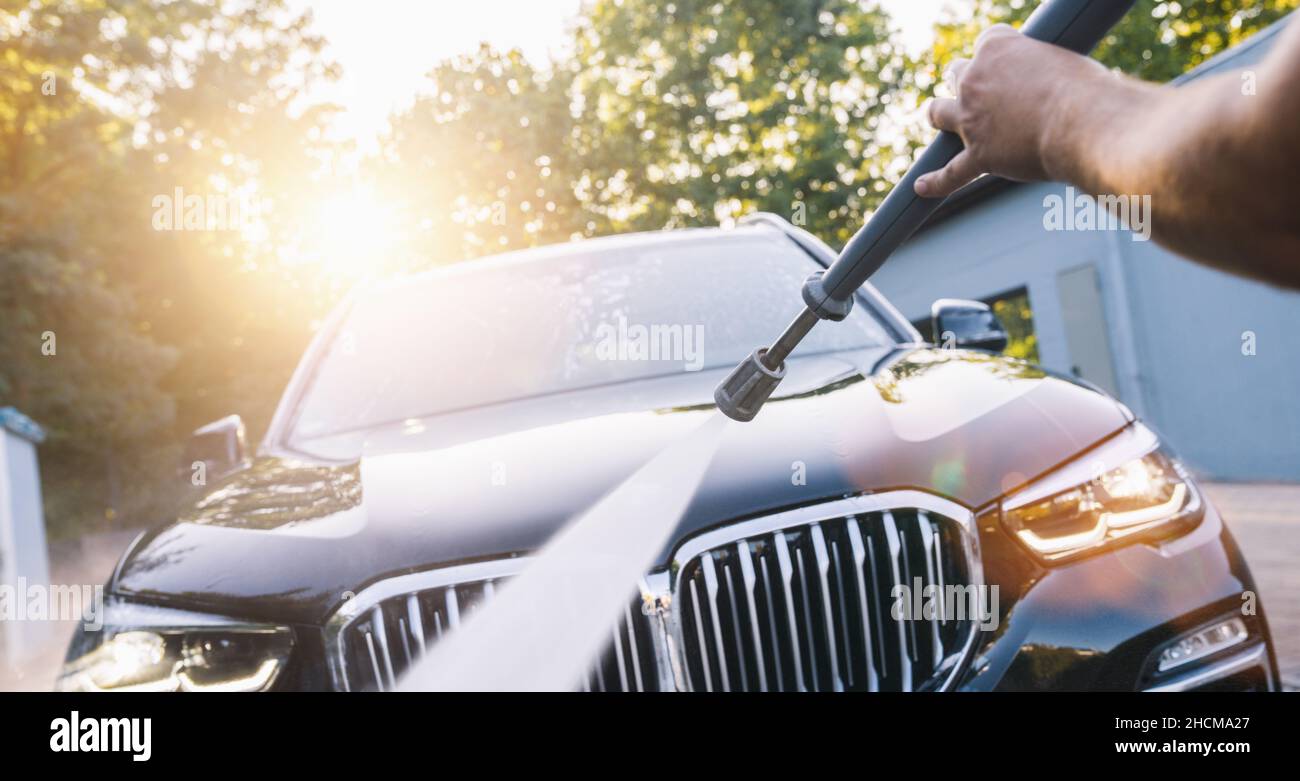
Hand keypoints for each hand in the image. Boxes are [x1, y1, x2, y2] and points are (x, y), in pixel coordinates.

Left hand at [915, 24, 1111, 197]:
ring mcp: (972, 120)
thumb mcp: (1065, 65)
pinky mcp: (978, 155)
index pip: (987, 43)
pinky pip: (950, 173)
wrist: (1084, 123)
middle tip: (981, 91)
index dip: (999, 56)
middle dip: (967, 81)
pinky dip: (935, 182)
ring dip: (939, 114)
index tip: (1012, 66)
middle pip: (958, 74)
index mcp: (997, 48)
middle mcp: (975, 79)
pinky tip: (921, 187)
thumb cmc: (1087, 90)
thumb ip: (1047, 74)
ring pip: (940, 113)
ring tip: (938, 118)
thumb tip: (1052, 95)